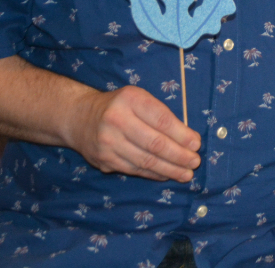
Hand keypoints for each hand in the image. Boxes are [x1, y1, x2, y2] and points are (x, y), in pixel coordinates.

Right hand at [69, 85, 201, 181]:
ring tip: (186, 174)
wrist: (79, 117)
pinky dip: (154, 174)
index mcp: (130, 99)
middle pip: (155, 143)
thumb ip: (160, 114)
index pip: (161, 120)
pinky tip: (166, 175)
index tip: (196, 144)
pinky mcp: (104, 160)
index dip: (181, 134)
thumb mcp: (138, 99)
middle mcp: (116, 120)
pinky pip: (135, 170)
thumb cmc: (119, 106)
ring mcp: (108, 142)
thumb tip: (188, 139)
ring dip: (169, 169)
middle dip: (179, 155)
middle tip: (195, 162)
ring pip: (145, 161)